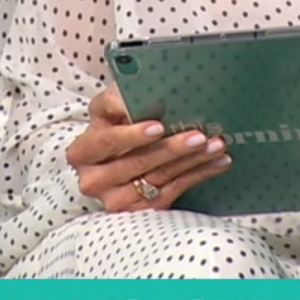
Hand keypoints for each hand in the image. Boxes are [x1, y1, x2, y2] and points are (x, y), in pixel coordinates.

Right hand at [66, 85, 231, 211]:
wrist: (111, 161)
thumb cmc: (114, 127)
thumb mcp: (110, 110)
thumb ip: (122, 99)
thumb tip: (149, 88)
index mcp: (82, 151)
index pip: (106, 141)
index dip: (132, 134)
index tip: (158, 125)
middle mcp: (93, 179)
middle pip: (135, 163)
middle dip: (170, 148)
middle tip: (198, 135)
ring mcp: (114, 199)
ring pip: (156, 178)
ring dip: (191, 161)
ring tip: (214, 145)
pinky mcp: (137, 210)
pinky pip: (171, 192)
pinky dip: (197, 175)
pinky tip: (216, 162)